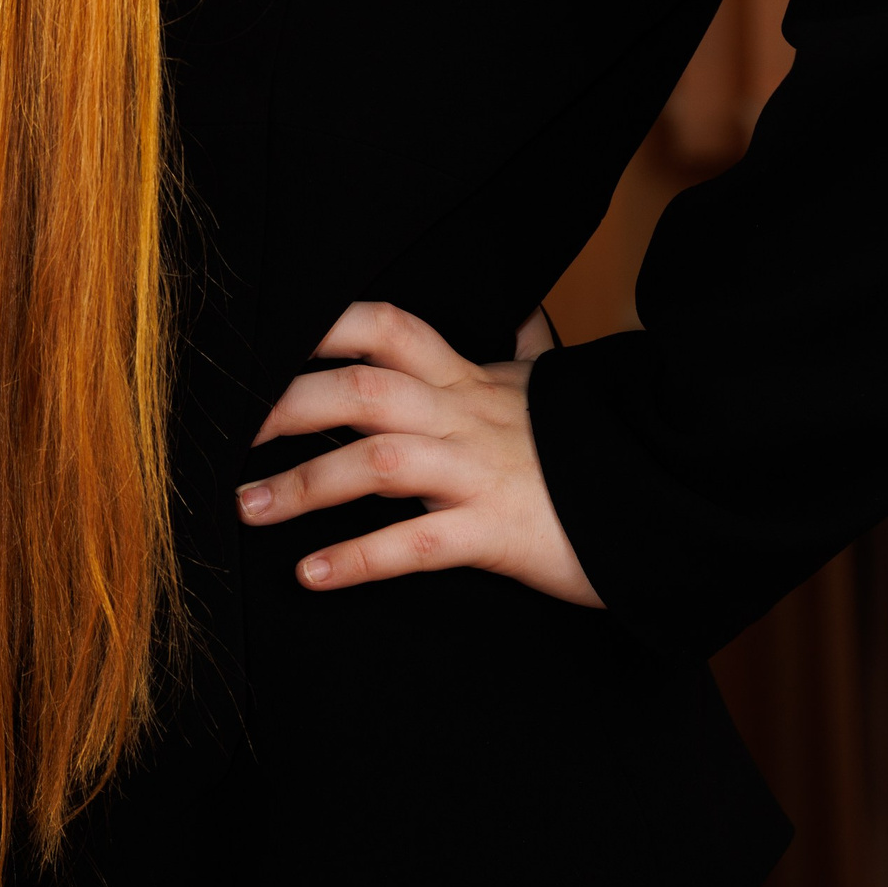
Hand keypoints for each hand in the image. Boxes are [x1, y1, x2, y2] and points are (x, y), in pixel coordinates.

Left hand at [235, 299, 601, 606]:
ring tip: (245, 509)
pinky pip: (418, 543)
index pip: (383, 325)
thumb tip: (524, 310)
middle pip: (360, 387)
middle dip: (283, 404)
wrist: (667, 498)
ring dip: (303, 484)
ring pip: (377, 462)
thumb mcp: (553, 390)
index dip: (319, 323)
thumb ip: (525, 350)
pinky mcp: (498, 533)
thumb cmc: (596, 448)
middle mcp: (464, 415)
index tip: (257, 338)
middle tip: (220, 433)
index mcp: (467, 379)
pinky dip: (360, 558)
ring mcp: (479, 472)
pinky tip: (312, 576)